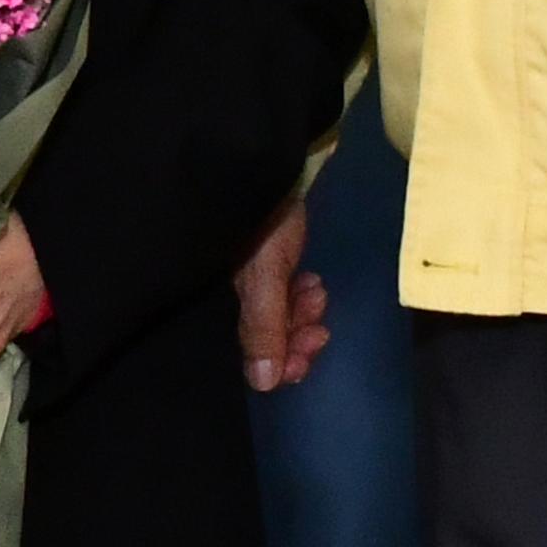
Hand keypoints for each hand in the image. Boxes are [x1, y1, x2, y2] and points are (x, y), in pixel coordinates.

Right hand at [237, 195, 332, 391]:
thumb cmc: (268, 217)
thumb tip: (262, 384)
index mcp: (226, 296)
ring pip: (282, 315)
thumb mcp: (265, 275)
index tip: (305, 362)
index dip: (278, 363)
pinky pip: (287, 292)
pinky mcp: (271, 259)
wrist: (281, 162)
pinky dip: (302, 294)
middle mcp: (236, 291)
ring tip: (317, 292)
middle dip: (296, 337)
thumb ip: (263, 326)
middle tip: (321, 331)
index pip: (249, 350)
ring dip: (303, 314)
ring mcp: (254, 275)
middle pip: (267, 335)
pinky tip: (314, 282)